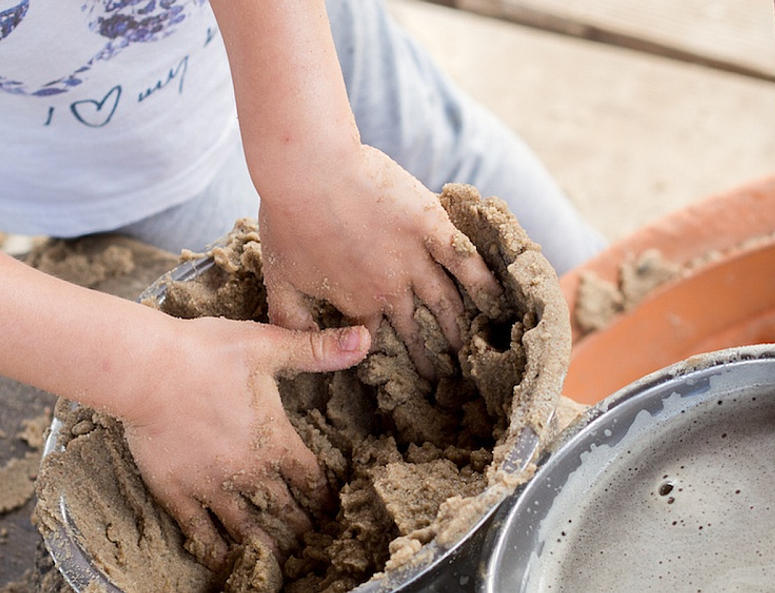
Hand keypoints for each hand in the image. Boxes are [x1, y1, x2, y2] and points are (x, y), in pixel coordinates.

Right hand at [122, 317, 369, 570]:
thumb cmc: (208, 353)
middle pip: (283, 507)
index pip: (309, 476)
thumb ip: (318, 349)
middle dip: (300, 523)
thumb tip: (365, 338)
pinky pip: (199, 529)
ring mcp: (211, 486)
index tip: (330, 506)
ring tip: (279, 559)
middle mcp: (249, 471)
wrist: (148, 371)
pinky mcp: (176, 491)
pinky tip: (223, 561)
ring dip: (265, 543)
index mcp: (275, 441)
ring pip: (246, 525)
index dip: (322, 492)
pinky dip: (214, 548)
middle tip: (313, 540)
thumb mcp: (269, 345)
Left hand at [259, 145, 501, 376]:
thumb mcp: (278, 277)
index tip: (399, 375)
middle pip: (416, 330)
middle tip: (445, 377)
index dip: (386, 357)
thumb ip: (289, 318)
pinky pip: (464, 260)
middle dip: (430, 356)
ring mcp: (415, 259)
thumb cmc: (287, 219)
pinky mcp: (431, 227)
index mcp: (356, 303)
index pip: (375, 341)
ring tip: (469, 346)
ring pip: (444, 301)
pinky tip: (495, 298)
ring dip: (458, 326)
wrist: (310, 170)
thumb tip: (295, 349)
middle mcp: (391, 289)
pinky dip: (482, 281)